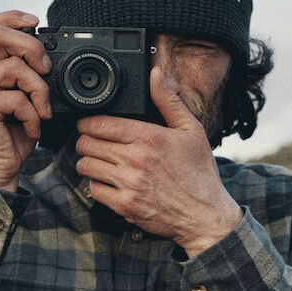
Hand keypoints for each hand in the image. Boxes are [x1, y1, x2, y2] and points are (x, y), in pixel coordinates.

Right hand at [0, 12, 51, 190]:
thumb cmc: (12, 137)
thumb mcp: (24, 100)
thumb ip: (28, 76)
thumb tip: (49, 58)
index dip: (12, 16)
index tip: (36, 22)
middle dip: (31, 46)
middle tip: (46, 68)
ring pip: (13, 68)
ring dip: (39, 89)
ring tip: (42, 110)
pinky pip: (16, 98)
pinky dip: (32, 114)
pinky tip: (32, 128)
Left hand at [75, 66, 241, 254]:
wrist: (205, 215)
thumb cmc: (200, 173)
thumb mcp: (191, 131)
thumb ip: (168, 101)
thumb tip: (155, 74)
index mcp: (150, 137)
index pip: (100, 123)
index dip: (88, 121)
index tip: (89, 123)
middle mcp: (136, 160)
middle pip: (86, 143)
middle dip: (86, 140)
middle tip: (92, 141)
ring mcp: (128, 184)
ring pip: (86, 166)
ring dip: (88, 162)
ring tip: (99, 160)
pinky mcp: (125, 206)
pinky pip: (94, 190)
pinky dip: (97, 185)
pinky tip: (109, 181)